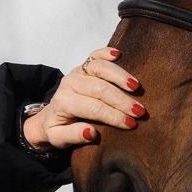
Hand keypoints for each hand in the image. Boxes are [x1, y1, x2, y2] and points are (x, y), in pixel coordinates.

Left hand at [23, 47, 144, 149]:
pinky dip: (106, 52)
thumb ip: (72, 136)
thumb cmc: (58, 129)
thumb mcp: (59, 138)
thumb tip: (91, 132)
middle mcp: (70, 83)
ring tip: (136, 87)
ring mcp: (77, 72)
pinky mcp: (83, 65)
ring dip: (120, 76)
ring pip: (100, 68)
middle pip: (100, 88)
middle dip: (122, 100)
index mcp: (64, 102)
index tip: (132, 124)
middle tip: (140, 111)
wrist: (50, 116)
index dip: (114, 115)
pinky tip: (118, 54)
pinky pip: (95, 55)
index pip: (94, 108)